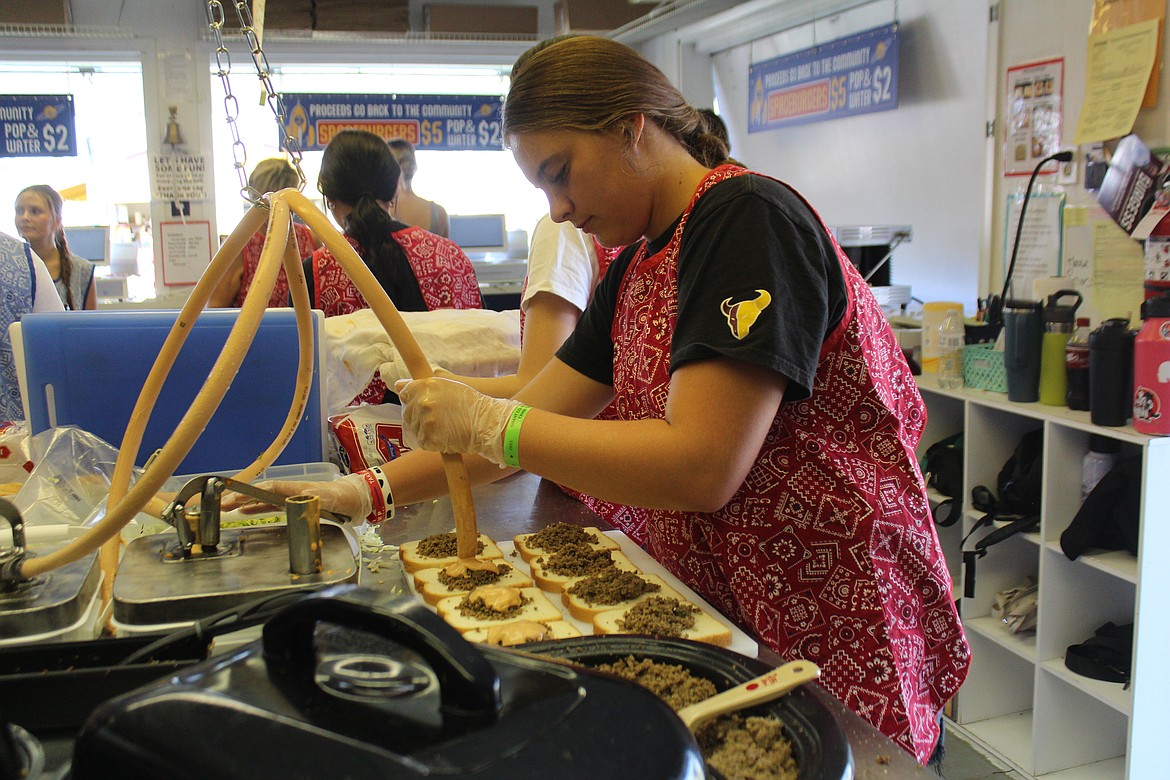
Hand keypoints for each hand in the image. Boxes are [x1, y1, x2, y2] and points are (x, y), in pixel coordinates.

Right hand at [221, 476, 372, 518]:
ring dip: (244, 503)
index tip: (233, 495)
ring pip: (263, 499)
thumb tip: (296, 495)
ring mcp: (292, 498)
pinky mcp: (295, 505)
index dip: (251, 491)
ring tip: (225, 508)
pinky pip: (271, 506)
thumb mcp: (331, 498)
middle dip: (240, 497)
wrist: (359, 499)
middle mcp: (290, 492)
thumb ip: (314, 498)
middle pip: (261, 493)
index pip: (269, 487)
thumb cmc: (345, 497)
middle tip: (219, 504)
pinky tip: (245, 512)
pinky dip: (257, 508)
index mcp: (297, 488)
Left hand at [395, 376, 518, 465]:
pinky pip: (422, 442)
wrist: (488, 424)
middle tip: (438, 419)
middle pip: (407, 412)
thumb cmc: (471, 404)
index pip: (404, 393)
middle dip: (418, 416)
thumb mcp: (448, 386)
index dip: (413, 400)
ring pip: (413, 428)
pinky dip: (431, 442)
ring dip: (425, 430)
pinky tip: (445, 436)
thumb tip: (398, 385)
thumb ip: (422, 386)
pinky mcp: (429, 439)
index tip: (422, 405)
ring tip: (445, 428)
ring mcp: (425, 421)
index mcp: (426, 386)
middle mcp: (423, 402)